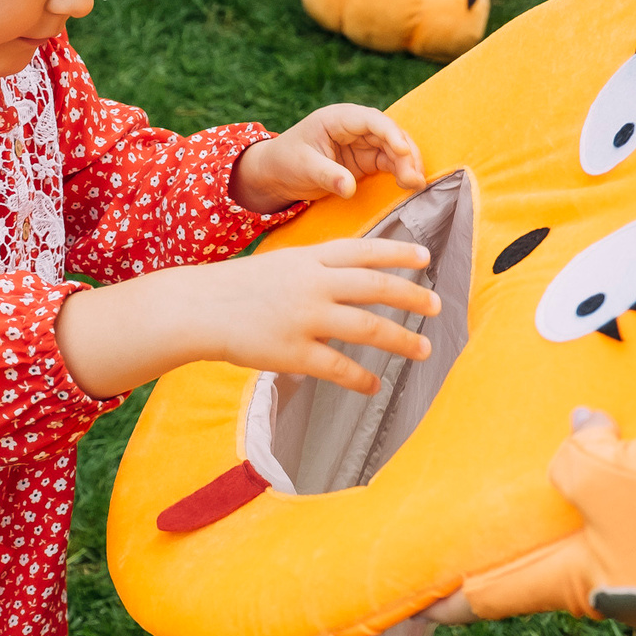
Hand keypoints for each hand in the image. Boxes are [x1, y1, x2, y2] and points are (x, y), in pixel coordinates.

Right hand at [56, 238, 439, 399]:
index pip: (364, 250)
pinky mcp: (293, 352)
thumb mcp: (281, 264)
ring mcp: (304, 318)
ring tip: (422, 350)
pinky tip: (374, 385)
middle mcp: (313, 284)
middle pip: (375, 287)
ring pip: (367, 328)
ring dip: (400, 340)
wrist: (198, 308)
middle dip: (412, 296)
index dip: (398, 253)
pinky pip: (338, 367)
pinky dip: (361, 378)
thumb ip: (317, 269)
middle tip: (437, 305)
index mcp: (309, 259)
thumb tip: (355, 279)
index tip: (426, 258)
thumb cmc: (239, 288)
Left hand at [230, 104, 425, 212]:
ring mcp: (363, 143)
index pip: (370, 120)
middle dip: (406, 153)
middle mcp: (355, 127)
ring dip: (408, 164)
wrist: (277, 173)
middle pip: (389, 134)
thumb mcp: (303, 167)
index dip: (390, 133)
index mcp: (338, 118)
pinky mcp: (367, 161)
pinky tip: (410, 186)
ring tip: (417, 185)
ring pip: (394, 149)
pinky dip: (401, 173)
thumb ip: (327, 175)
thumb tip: (350, 188)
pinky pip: (390, 163)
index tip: (403, 150)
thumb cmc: (285, 161)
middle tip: (415, 178)